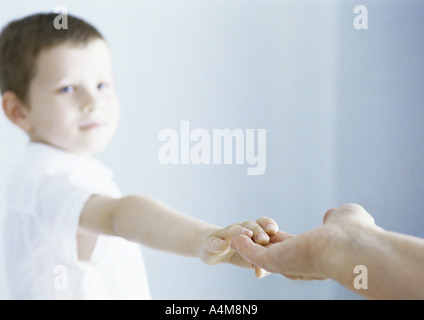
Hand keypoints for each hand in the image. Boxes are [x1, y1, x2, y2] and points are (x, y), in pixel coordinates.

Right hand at [198, 217, 278, 276]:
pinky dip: (219, 244)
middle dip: (257, 231)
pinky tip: (223, 245)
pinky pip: (215, 242)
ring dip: (240, 232)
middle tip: (263, 239)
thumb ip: (258, 264)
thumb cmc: (237, 253)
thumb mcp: (249, 258)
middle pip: (250, 225)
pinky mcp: (212, 242)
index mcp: (252, 231)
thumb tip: (261, 273)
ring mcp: (225, 234)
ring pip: (233, 230)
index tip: (274, 231)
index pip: (262, 223)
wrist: (213, 249)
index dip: (268, 225)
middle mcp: (239, 229)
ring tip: (246, 235)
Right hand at [232, 204, 377, 279]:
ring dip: (247, 246)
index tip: (272, 233)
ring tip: (234, 236)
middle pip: (272, 255)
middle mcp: (299, 262)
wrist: (352, 245)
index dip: (280, 241)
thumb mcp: (345, 217)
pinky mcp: (273, 261)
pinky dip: (243, 246)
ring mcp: (286, 263)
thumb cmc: (356, 233)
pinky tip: (235, 237)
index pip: (292, 247)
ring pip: (260, 256)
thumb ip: (335, 217)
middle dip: (259, 246)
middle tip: (244, 236)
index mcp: (315, 253)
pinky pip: (253, 254)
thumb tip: (333, 214)